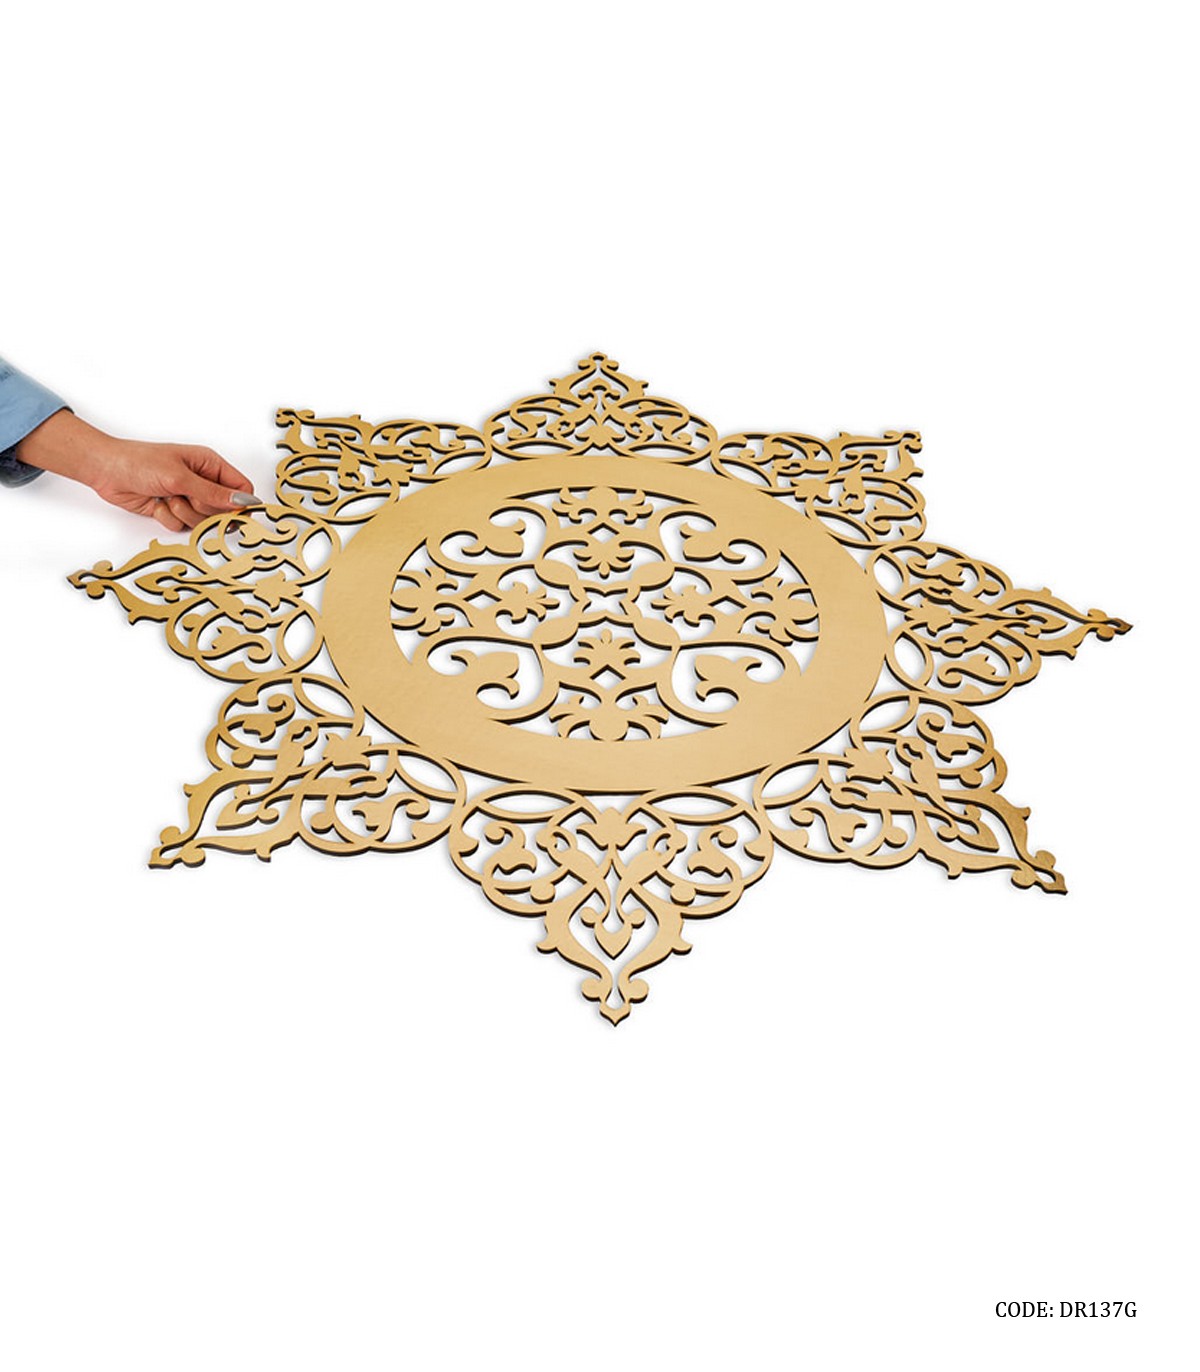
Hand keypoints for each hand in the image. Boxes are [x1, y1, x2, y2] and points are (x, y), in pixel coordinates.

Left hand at [16, 410, 258, 530]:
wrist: (106, 470)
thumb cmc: (139, 462)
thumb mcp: (180, 477)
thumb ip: (213, 493)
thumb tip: (243, 501)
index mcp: (209, 464)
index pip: (241, 488)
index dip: (239, 504)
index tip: (230, 513)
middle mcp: (201, 481)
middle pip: (222, 510)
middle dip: (203, 508)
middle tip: (186, 496)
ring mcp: (187, 497)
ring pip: (202, 520)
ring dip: (183, 513)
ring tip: (167, 497)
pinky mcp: (172, 511)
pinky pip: (181, 526)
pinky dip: (168, 518)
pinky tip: (156, 503)